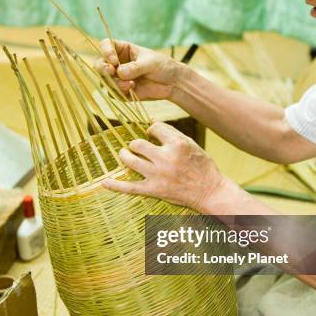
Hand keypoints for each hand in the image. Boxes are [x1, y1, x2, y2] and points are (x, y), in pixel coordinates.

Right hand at [94, 38, 182, 100]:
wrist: (172, 83)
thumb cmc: (162, 66)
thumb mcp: (150, 63)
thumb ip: (135, 67)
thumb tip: (120, 72)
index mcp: (122, 49)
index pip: (106, 46)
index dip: (106, 52)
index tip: (114, 61)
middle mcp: (116, 63)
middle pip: (99, 64)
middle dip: (103, 69)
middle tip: (111, 72)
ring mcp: (118, 78)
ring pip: (105, 81)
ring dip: (115, 83)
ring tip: (130, 84)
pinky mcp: (121, 91)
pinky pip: (113, 93)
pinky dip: (119, 92)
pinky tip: (132, 89)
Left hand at [102, 122, 225, 211]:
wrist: (210, 191)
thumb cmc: (202, 166)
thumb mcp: (191, 144)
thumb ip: (172, 134)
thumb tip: (151, 124)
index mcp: (178, 143)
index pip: (154, 128)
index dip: (151, 130)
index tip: (152, 134)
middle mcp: (166, 157)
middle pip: (138, 143)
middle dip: (135, 143)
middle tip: (137, 147)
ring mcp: (158, 174)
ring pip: (130, 160)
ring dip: (124, 155)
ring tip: (125, 154)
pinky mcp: (155, 189)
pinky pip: (130, 187)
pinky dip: (115, 185)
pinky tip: (104, 182)